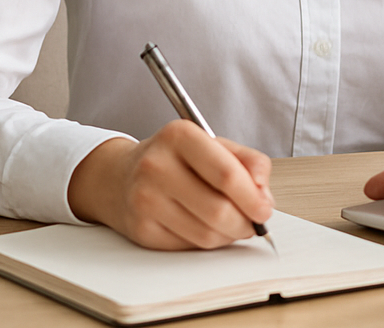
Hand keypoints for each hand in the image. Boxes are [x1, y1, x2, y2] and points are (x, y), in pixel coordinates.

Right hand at [67, 120, 273, 249]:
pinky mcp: (141, 230)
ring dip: (229, 235)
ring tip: (232, 224)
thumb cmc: (174, 159)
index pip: (227, 175)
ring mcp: (145, 200)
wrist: (119, 177)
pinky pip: (188, 247)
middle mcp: (156, 166)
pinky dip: (207, 242)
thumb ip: (248, 161)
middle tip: (254, 222)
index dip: (253, 198)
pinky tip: (207, 228)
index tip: (265, 208)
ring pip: (206, 235)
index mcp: (179, 137)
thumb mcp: (213, 144)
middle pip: (218, 210)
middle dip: (245, 223)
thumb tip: (263, 193)